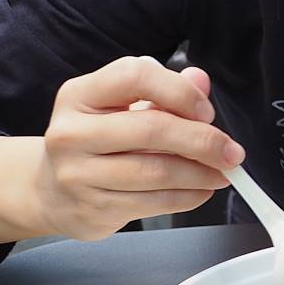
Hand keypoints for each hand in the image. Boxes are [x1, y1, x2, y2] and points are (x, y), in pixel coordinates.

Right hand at [34, 56, 241, 239]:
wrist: (52, 190)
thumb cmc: (99, 141)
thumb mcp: (123, 106)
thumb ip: (165, 91)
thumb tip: (200, 80)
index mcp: (79, 95)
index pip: (135, 76)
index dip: (180, 92)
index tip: (206, 112)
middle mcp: (71, 132)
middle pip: (152, 128)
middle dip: (203, 141)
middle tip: (231, 152)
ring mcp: (77, 174)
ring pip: (157, 171)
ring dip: (201, 174)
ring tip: (221, 173)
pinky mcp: (92, 208)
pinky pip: (153, 203)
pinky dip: (188, 197)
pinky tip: (200, 190)